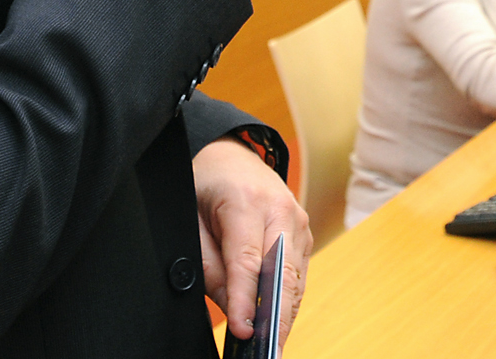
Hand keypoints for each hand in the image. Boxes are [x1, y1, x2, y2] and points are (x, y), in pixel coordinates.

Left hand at [192, 138, 311, 346]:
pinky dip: (289, 302)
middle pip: (283, 272)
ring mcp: (298, 221)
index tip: (242, 331)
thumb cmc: (206, 185)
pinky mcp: (304, 235)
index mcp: (247, 200)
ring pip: (296, 279)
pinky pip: (298, 275)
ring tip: (271, 344)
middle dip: (275, 316)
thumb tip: (233, 308)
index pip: (249, 259)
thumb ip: (209, 265)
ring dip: (285, 315)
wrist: (231, 156)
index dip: (246, 299)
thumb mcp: (192, 219)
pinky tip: (277, 325)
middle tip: (266, 347)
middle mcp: (281, 209)